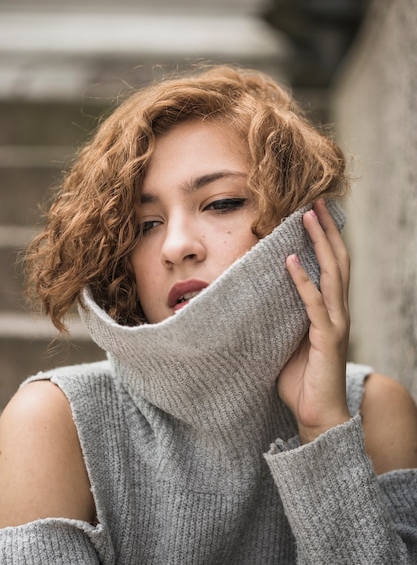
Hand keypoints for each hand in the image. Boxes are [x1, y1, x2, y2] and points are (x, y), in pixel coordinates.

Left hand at [277, 199, 350, 443]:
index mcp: (330, 309)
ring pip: (332, 273)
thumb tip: (260, 295)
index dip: (325, 238)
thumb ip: (283, 316)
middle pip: (337, 260)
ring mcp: (335, 323)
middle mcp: (338, 311)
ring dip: (319, 243)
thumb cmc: (301, 378)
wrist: (316, 414)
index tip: (313, 212)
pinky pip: (314, 303)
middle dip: (326, 229)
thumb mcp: (287, 339)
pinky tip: (290, 260)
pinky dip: (302, 280)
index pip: (331, 265)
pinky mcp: (327, 338)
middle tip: (315, 201)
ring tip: (307, 217)